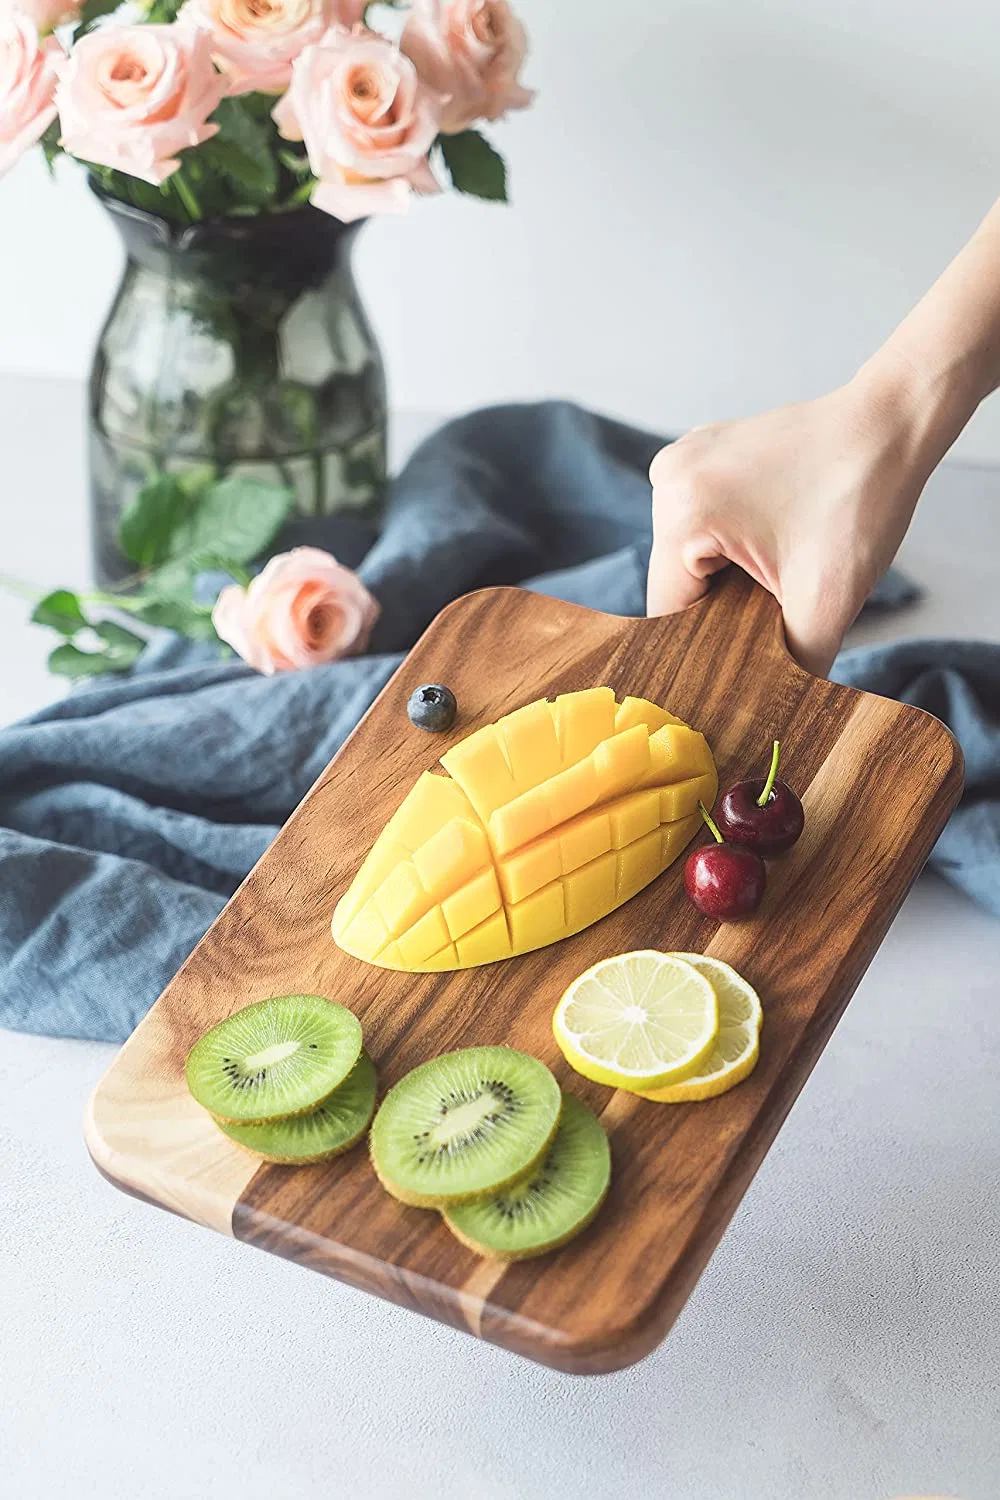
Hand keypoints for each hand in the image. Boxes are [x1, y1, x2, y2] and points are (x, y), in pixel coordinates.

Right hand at [646, 369, 949, 675]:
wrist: (891, 424)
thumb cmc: (862, 498)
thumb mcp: (828, 601)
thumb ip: (792, 667)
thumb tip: (770, 717)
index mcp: (683, 513)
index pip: (669, 614)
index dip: (706, 647)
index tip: (742, 664)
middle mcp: (667, 480)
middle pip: (677, 585)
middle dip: (721, 609)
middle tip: (777, 609)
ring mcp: (680, 462)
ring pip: (689, 557)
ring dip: (727, 578)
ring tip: (779, 568)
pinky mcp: (699, 456)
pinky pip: (700, 525)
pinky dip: (730, 544)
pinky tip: (774, 540)